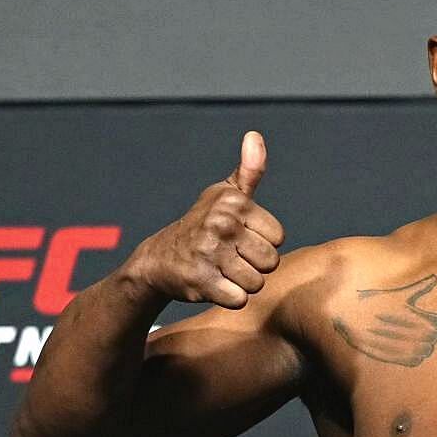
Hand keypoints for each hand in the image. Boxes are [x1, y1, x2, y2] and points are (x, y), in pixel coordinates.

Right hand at [128, 131, 284, 307]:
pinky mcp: (201, 280)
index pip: (278, 238)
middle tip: (230, 259)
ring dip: (242, 284)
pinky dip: (229, 298)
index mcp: (234, 203)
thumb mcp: (225, 195)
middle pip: (270, 262)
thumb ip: (249, 171)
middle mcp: (221, 223)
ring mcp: (210, 252)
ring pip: (257, 283)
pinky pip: (239, 299)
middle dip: (254, 266)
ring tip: (221, 271)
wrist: (158, 259)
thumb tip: (255, 136)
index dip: (262, 243)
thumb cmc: (201, 226)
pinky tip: (213, 285)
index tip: (240, 239)